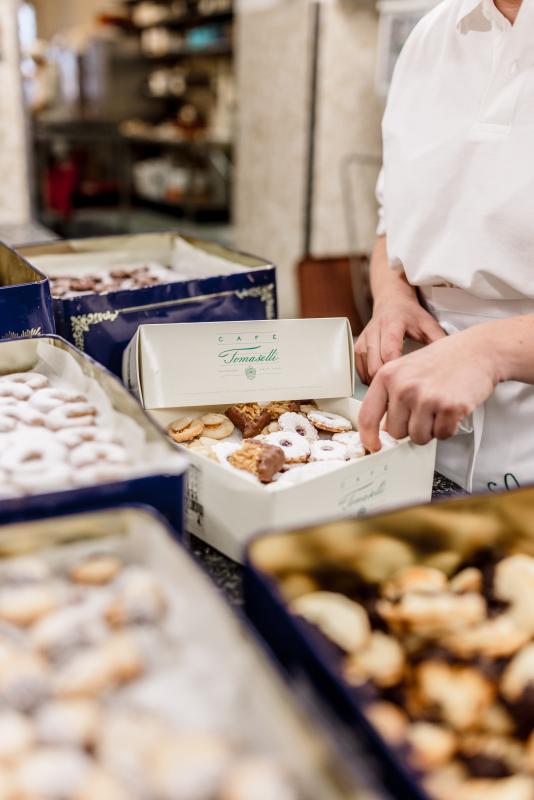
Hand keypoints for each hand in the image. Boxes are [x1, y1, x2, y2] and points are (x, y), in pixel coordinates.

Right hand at [355, 293, 445, 383]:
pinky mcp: (357, 348)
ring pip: (366, 370)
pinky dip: (370, 379)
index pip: (389, 352)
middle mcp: (374, 332)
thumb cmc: (410, 315)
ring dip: (378, 383)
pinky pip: (360, 370)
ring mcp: (364, 340)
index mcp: (391, 325)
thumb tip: (451, 362)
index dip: (396, 371)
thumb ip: (438, 340)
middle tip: (402, 393)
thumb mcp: (428, 324)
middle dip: (388, 382)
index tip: (408, 383)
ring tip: (395, 389)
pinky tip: (384, 383)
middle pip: (375, 365)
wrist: (391, 302)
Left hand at [358, 326, 499, 450]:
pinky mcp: (448, 407)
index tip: (373, 446)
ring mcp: (426, 397)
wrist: (478, 350)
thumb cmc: (443, 360)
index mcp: (388, 375)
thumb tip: (382, 428)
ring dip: (431, 429)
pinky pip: (442, 435)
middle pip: (396, 432)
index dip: (369, 436)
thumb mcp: (406, 369)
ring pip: (418, 437)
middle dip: (410, 427)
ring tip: (438, 408)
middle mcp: (403, 386)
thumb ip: (391, 395)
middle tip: (425, 411)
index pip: (367, 415)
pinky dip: (448, 428)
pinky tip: (452, 409)